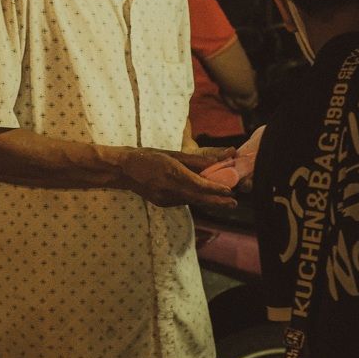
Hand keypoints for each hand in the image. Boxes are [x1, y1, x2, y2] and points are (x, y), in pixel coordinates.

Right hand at [119, 147, 236, 207]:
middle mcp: (169, 188)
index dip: (215, 189)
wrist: (124, 170)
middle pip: (198, 198)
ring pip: (192, 201)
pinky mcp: (162, 203)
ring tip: (224, 200)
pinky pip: (183, 201)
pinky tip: (200, 195)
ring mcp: (165, 198)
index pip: (198, 184)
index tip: (230, 191)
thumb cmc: (149, 156)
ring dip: (207, 200)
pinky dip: (193, 198)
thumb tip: (217, 160)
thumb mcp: (173, 154)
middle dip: (218, 202)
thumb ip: (196, 160)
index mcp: (172, 173)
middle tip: (234, 204)